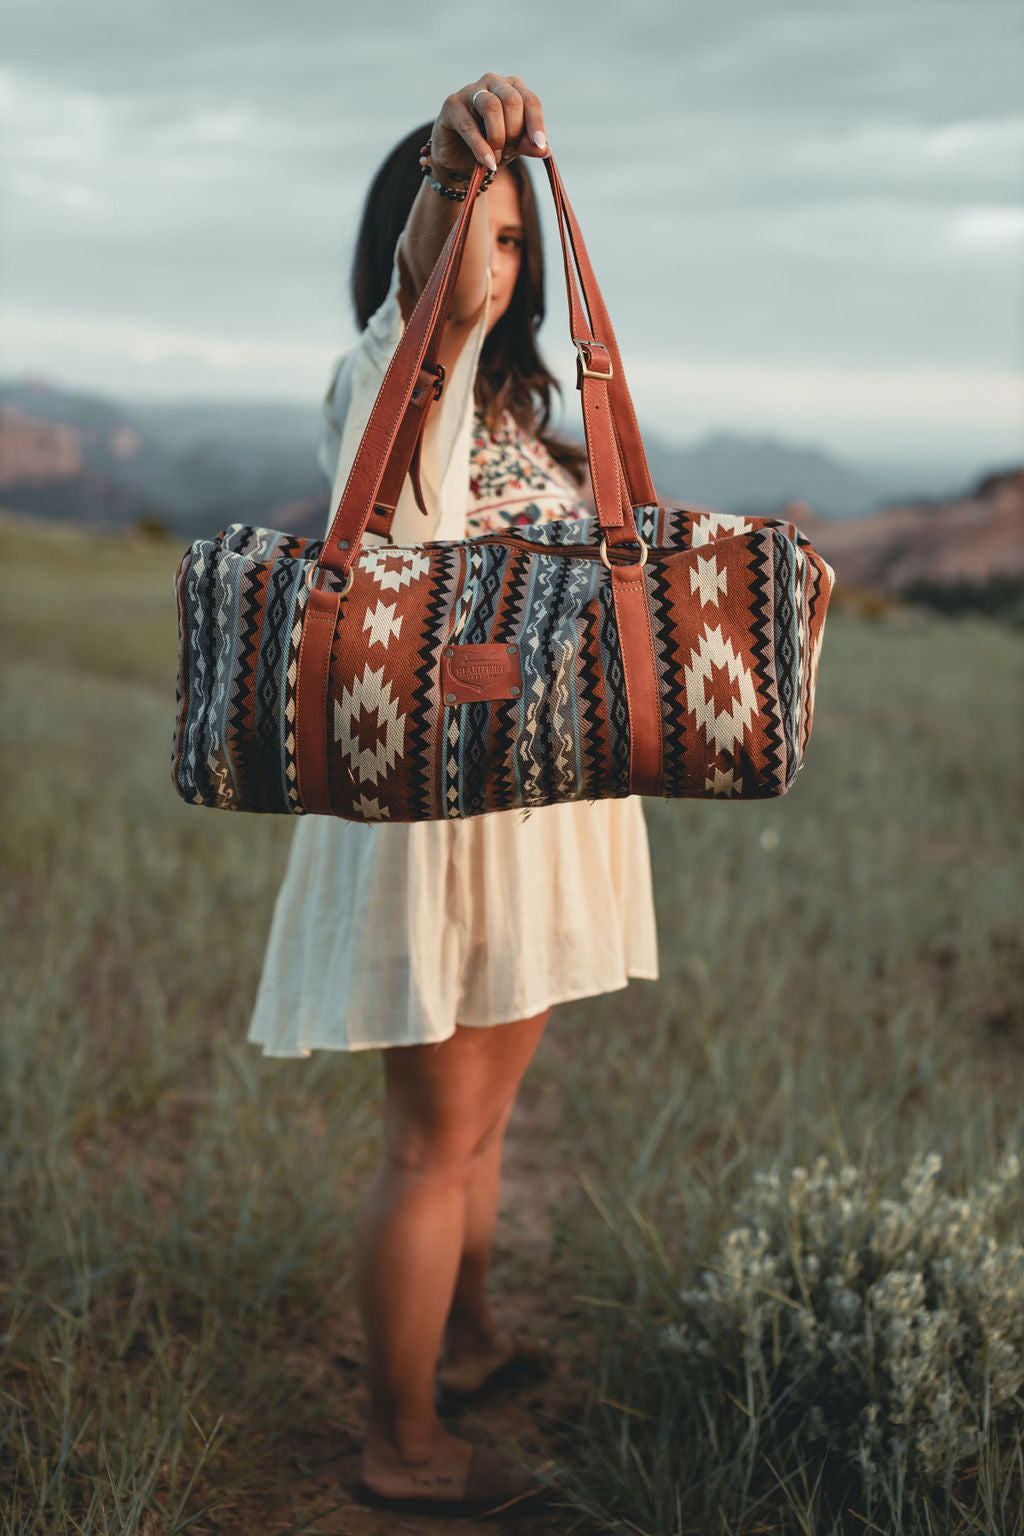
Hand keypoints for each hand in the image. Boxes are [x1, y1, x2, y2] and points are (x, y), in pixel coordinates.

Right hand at [428, 74, 549, 179]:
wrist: (460, 160)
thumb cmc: (490, 146)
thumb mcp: (513, 147)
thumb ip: (527, 146)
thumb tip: (545, 150)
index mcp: (513, 88)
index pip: (530, 100)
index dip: (536, 123)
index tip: (539, 145)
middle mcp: (493, 83)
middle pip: (512, 101)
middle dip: (513, 132)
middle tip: (509, 152)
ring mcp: (471, 90)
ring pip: (491, 107)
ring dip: (497, 137)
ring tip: (496, 157)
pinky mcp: (452, 104)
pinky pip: (469, 125)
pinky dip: (481, 147)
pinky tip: (487, 162)